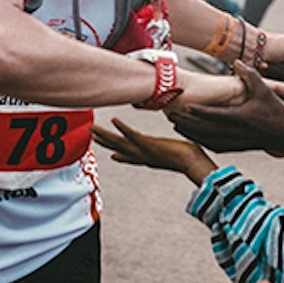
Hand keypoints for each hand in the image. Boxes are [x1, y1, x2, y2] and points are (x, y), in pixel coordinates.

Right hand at [91, 117, 215, 184]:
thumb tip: (174, 152)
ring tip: (92, 128)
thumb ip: (170, 155)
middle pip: (119, 149)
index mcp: (149, 158)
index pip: (130, 157)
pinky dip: (123, 127)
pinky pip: (132, 134)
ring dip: (105, 135)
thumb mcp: (176, 156)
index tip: (110, 154)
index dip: (119, 156)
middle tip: (91, 135)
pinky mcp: (147, 143)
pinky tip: (114, 120)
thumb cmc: (189, 159)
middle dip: (104, 142)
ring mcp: (143, 150)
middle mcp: (142, 156)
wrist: (192, 162)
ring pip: (119, 142)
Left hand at [169, 62, 283, 154]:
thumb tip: (236, 61)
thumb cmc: (277, 113)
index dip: (196, 110)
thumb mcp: (264, 91)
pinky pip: (215, 146)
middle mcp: (234, 132)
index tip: (182, 105)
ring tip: (177, 126)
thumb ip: (249, 75)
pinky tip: (196, 138)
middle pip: (203, 129)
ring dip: (190, 133)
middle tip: (170, 116)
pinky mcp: (238, 149)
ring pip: (206, 139)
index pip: (211, 114)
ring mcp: (235, 142)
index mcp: (239, 117)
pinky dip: (203, 142)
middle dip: (186, 123)